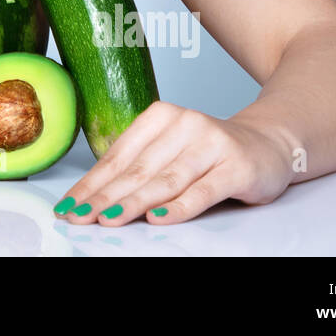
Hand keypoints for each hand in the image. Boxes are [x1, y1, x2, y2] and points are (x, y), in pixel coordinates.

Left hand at [54, 101, 294, 224]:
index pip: (118, 155)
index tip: (67, 206)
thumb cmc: (207, 153)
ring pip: (165, 180)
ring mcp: (212, 144)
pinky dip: (178, 207)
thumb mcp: (169, 150)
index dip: (91, 183)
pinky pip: (202, 191)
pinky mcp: (236, 166)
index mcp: (160, 116)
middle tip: (78, 217)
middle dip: (104, 196)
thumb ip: (138, 167)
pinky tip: (156, 218)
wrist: (268, 144)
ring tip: (107, 219)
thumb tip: (92, 197)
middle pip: (137, 169)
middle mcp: (184, 124)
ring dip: (133, 203)